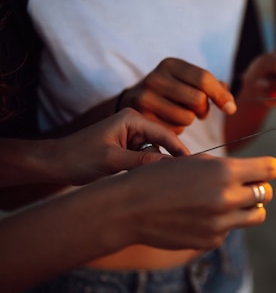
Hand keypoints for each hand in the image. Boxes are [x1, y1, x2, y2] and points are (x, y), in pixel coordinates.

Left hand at [47, 108, 189, 185]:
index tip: (195, 167)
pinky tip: (148, 181)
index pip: (166, 134)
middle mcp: (135, 123)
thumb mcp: (112, 161)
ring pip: (156, 152)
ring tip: (161, 183)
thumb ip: (143, 161)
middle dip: (169, 160)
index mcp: (132, 118)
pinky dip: (147, 168)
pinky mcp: (127, 147)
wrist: (53, 163)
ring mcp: (131, 135)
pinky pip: (146, 157)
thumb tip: (172, 167)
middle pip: (163, 143)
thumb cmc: (78, 158)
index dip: (181, 151)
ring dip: (156, 166)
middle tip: (182, 180)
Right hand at [118, 58, 236, 133]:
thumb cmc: (171, 91)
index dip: (221, 95)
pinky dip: (177, 129)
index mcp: (170, 64)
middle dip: (204, 109)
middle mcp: (155, 78)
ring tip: (180, 113)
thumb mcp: (188, 80)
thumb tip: (230, 105)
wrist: (133, 101)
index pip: (204, 79)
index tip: (230, 109)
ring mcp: (145, 98)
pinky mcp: (141, 119)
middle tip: (199, 111)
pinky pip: (174, 130)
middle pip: (198, 99)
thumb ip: (213, 87)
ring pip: (187, 118)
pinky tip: (167, 121)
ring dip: (190, 120)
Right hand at [118, 154, 275, 250]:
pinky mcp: (211, 240)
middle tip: (249, 183)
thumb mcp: (196, 162)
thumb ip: (228, 168)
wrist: (129, 207)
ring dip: (250, 206)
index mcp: (224, 171)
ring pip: (255, 215)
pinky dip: (225, 222)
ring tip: (230, 200)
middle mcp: (227, 198)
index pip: (268, 169)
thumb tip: (257, 175)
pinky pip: (231, 230)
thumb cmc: (161, 176)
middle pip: (265, 193)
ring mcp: (220, 223)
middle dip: (261, 187)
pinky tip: (203, 215)